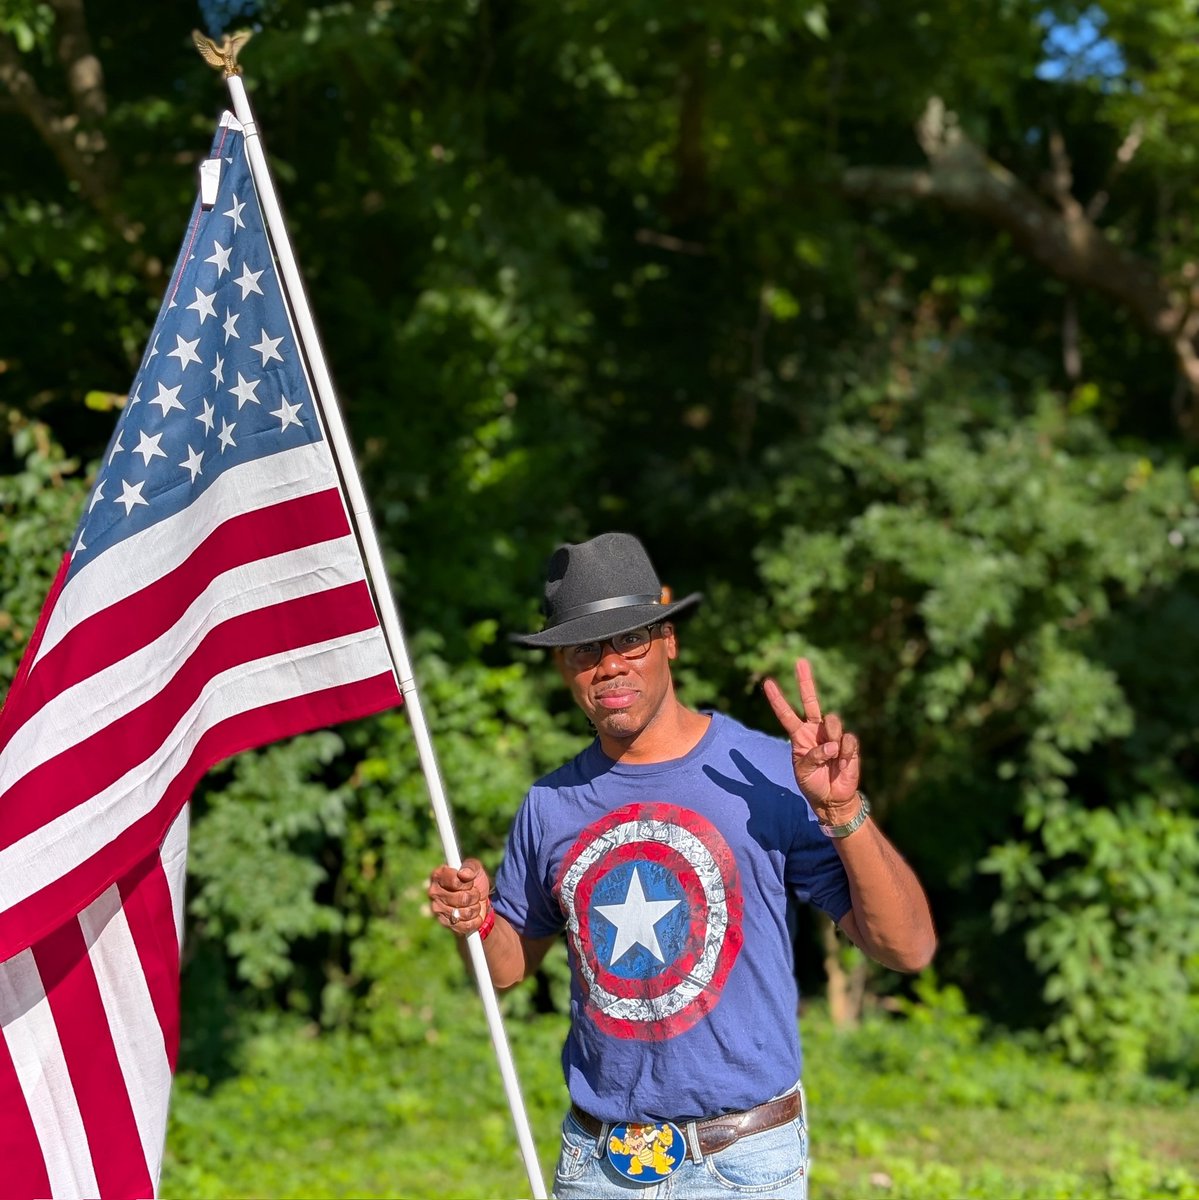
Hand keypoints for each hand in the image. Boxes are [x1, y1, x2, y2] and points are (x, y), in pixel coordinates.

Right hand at [428, 858, 491, 936]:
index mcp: (438, 875)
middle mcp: (434, 892)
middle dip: (474, 896)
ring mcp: (437, 909)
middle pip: (463, 898)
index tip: (470, 882)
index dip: (468, 883)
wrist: (479, 902)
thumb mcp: (476, 868)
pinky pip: (465, 925)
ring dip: (475, 908)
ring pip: (465, 913)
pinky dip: (474, 921)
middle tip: (473, 893)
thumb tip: (463, 874)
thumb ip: (470, 867)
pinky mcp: (444, 923)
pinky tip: (472, 915)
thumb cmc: (474, 881)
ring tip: (473, 904)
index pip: (455, 882)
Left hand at [763, 658, 861, 822]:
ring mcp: (833, 735)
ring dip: (832, 738)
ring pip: (833, 721)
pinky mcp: (849, 744)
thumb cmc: (812, 783)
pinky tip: (842, 765)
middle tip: (800, 662)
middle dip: (805, 681)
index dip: (778, 699)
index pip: (786, 714)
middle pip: (811, 701)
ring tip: (832, 757)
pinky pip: (848, 740)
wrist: (832, 798)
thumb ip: (813, 756)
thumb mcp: (802, 772)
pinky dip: (845, 754)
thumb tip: (832, 744)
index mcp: (799, 736)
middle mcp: (815, 730)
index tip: (767, 682)